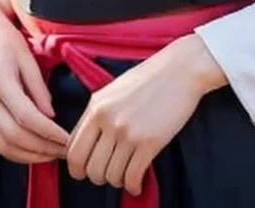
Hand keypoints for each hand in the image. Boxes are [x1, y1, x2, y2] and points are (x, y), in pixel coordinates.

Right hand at [0, 0, 69, 163]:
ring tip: (53, 154)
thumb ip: (38, 88)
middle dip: (43, 149)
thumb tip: (51, 117)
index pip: (26, 117)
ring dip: (30, 156)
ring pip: (3, 146)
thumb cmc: (6, 40)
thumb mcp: (27, 57)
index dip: (49, 133)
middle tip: (67, 151)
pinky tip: (35, 150)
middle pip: (14, 137)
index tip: (69, 139)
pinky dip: (16, 151)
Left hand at [65, 34, 226, 194]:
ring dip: (118, 181)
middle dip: (99, 177)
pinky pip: (132, 177)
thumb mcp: (114, 90)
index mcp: (96, 107)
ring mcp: (128, 131)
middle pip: (90, 168)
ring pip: (111, 176)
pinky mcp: (149, 141)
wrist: (181, 68)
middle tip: (111, 173)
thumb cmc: (149, 78)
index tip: (87, 170)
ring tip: (127, 174)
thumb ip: (97, 115)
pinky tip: (137, 182)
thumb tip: (87, 145)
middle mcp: (108, 120)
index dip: (78, 168)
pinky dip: (133, 186)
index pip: (73, 151)